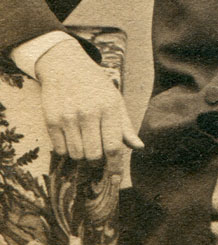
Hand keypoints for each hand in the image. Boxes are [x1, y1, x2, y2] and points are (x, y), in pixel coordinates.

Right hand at [36, 39, 143, 170]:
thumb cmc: (95, 85)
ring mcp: (68, 117)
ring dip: (81, 154)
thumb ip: (125, 126)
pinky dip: (66, 149)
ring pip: (76, 154)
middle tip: (97, 152)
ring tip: (84, 140)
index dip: (115, 166)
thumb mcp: (115, 100)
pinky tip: (70, 136)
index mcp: (109, 108)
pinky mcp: (52, 119)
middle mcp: (89, 113)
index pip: (113, 146)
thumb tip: (138, 147)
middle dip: (96, 160)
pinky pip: (59, 149)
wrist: (66, 65)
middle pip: (93, 155)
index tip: (115, 178)